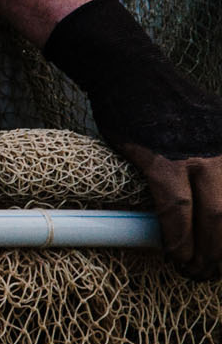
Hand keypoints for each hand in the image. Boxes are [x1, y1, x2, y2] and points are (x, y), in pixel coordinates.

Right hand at [40, 0, 221, 277]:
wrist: (130, 70)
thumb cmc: (168, 104)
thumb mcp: (213, 126)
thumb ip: (220, 160)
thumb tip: (216, 210)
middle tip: (213, 272)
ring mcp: (198, 153)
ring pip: (215, 217)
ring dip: (206, 253)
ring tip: (194, 270)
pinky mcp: (161, 157)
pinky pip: (174, 208)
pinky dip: (176, 236)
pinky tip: (173, 252)